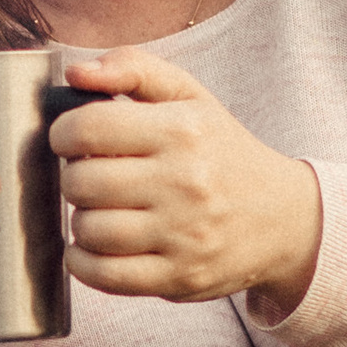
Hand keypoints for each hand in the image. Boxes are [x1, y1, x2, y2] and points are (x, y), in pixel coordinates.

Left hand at [52, 50, 320, 309]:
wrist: (282, 218)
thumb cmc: (221, 151)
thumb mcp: (189, 96)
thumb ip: (132, 68)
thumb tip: (76, 73)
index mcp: (183, 130)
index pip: (87, 128)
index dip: (64, 134)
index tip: (73, 140)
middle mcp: (185, 182)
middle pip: (80, 183)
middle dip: (75, 179)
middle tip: (95, 178)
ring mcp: (183, 235)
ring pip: (88, 231)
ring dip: (83, 221)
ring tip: (103, 211)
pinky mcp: (178, 277)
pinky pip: (102, 276)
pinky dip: (83, 262)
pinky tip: (95, 247)